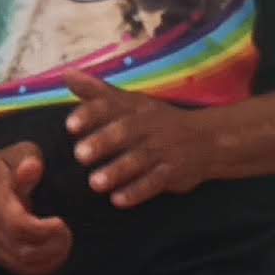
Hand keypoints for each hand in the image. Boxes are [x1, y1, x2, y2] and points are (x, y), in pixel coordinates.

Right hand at [0, 141, 73, 274]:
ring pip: (21, 263)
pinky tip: (56, 256)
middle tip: (69, 234)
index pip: (17, 225)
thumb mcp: (19, 153)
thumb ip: (27, 160)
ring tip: (66, 244)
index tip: (62, 222)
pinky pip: (19, 270)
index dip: (43, 230)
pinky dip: (41, 267)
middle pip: (21, 249)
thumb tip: (33, 167)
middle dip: (51, 246)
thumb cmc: (8, 167)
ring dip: (49, 258)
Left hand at [65, 77, 212, 206]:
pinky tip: (118, 200)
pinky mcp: (174, 172)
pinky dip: (137, 191)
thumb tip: (67, 74)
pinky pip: (155, 182)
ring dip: (117, 171)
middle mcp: (150, 126)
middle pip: (126, 131)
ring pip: (140, 159)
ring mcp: (164, 149)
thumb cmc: (157, 121)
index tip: (70, 125)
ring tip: (95, 182)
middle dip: (103, 142)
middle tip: (80, 154)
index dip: (92, 114)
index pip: (113, 105)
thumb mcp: (131, 103)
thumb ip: (97, 93)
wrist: (207, 140)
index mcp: (137, 107)